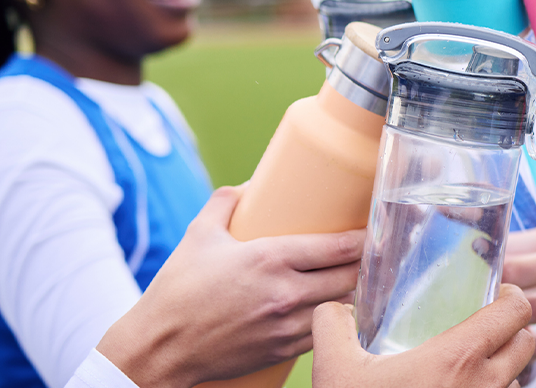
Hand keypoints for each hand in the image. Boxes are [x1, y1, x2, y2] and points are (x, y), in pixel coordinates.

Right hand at [97, 185, 365, 387]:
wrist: (159, 348)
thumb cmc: (178, 290)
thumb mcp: (199, 235)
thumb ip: (225, 202)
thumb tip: (248, 184)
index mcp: (270, 258)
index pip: (339, 247)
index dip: (366, 237)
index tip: (376, 228)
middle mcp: (286, 293)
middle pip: (351, 277)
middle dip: (367, 263)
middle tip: (374, 250)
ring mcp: (287, 326)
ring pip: (344, 307)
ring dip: (354, 292)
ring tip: (358, 277)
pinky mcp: (284, 351)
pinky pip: (325, 332)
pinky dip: (335, 318)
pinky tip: (336, 307)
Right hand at [311, 285, 534, 387]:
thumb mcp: (335, 368)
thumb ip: (333, 325)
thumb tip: (335, 307)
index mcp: (459, 358)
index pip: (517, 312)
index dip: (511, 296)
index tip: (496, 293)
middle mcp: (485, 386)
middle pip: (526, 343)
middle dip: (511, 328)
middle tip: (484, 323)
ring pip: (516, 378)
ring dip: (501, 366)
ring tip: (467, 364)